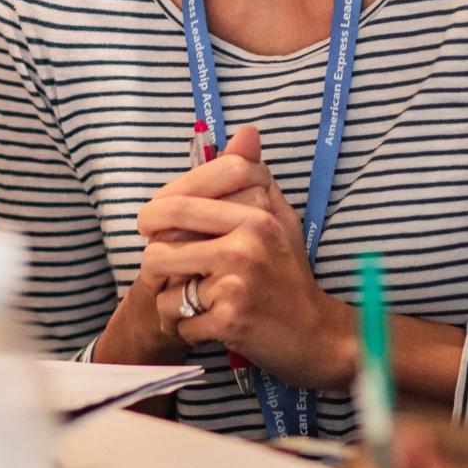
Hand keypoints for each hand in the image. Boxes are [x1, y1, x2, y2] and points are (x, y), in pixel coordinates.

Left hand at [95, 125, 283, 366]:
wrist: (316, 336)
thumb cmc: (289, 275)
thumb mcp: (279, 220)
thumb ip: (256, 177)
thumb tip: (246, 131)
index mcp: (257, 212)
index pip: (187, 192)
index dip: (159, 204)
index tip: (153, 218)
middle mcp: (248, 240)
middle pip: (164, 229)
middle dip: (150, 244)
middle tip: (154, 255)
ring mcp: (238, 279)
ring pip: (162, 273)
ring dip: (167, 289)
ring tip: (190, 296)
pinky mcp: (229, 318)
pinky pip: (177, 316)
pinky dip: (187, 325)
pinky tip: (209, 324)